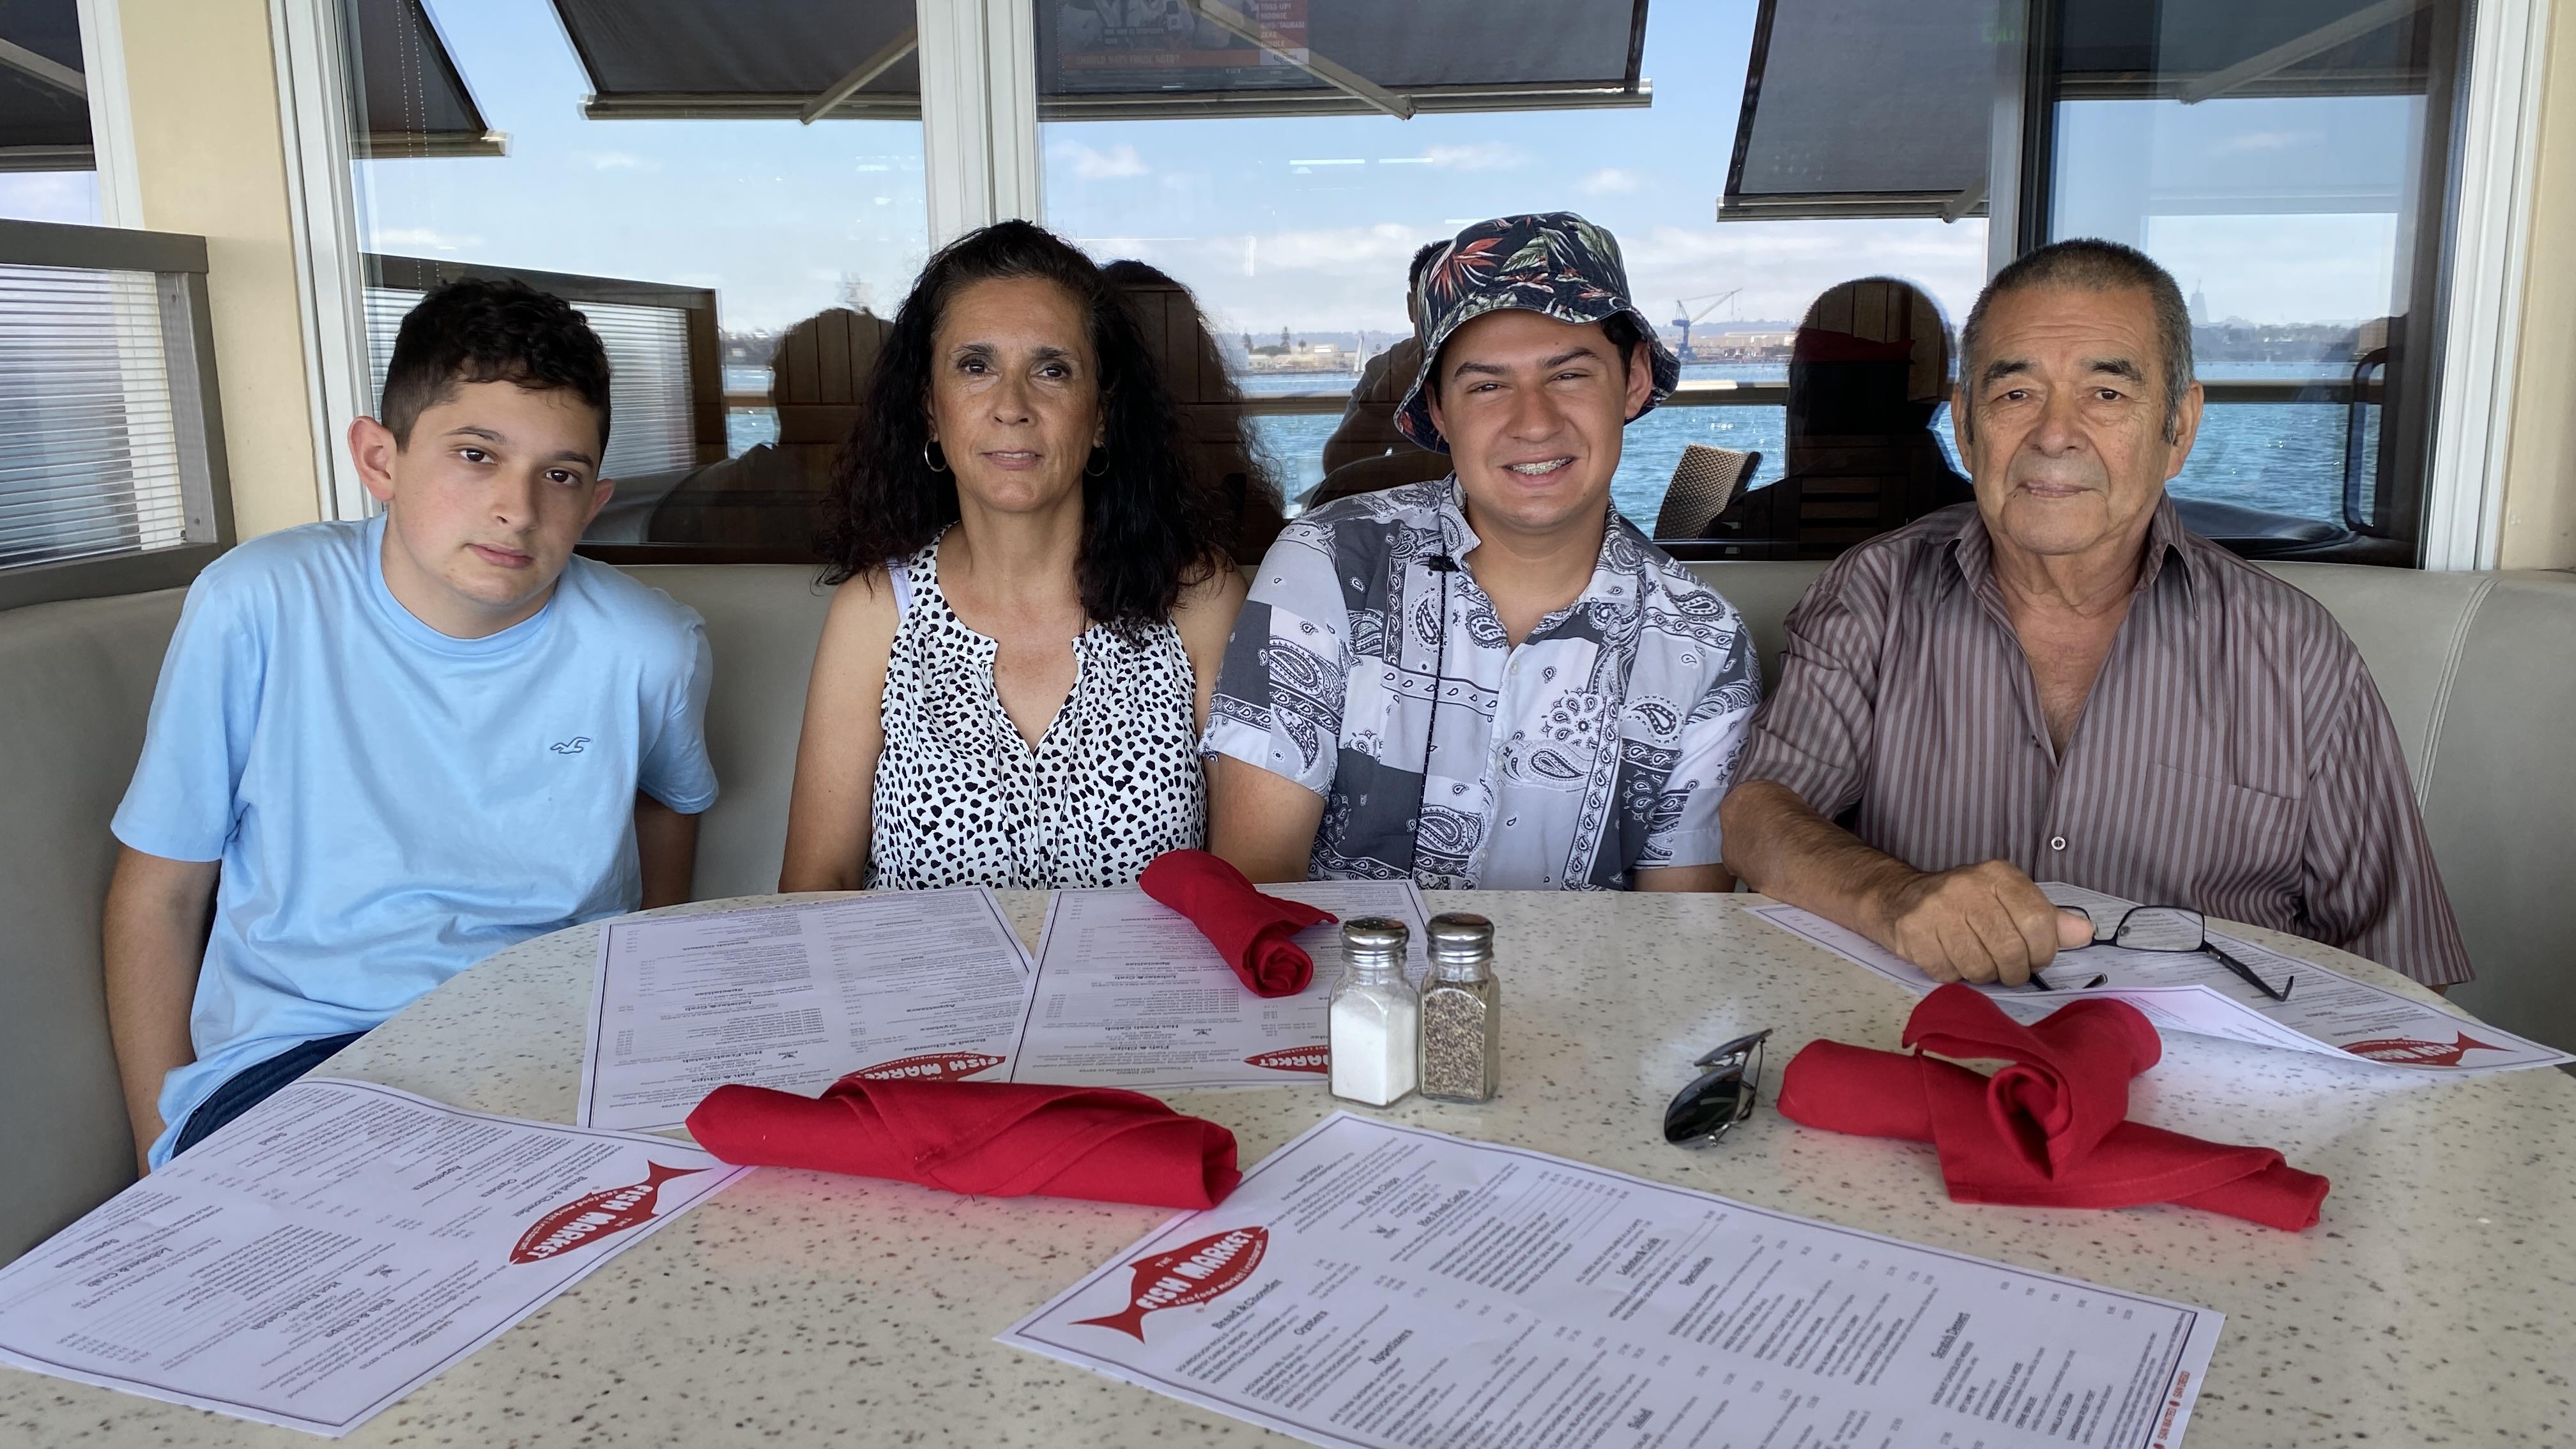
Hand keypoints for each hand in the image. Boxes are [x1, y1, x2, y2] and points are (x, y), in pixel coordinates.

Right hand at [1876, 860, 2092, 985]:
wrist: (1899, 898)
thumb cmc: (1964, 904)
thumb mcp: (2008, 901)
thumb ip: (2047, 918)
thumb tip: (2084, 932)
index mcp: (1999, 875)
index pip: (2039, 922)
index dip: (2043, 951)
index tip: (2035, 957)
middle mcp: (1968, 886)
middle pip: (2011, 950)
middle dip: (2014, 971)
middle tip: (2008, 970)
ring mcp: (1938, 909)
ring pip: (1980, 968)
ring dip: (1983, 976)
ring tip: (1977, 962)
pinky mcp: (1914, 932)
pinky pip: (1949, 974)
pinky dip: (1954, 976)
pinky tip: (1949, 959)